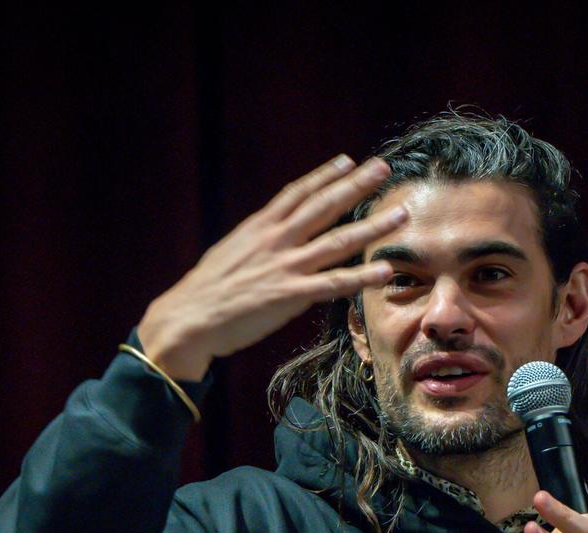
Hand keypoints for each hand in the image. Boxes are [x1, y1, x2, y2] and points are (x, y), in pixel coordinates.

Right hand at [137, 155, 407, 379]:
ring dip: (372, 227)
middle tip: (382, 168)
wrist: (187, 318)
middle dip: (356, 186)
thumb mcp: (231, 252)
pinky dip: (361, 277)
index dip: (324, 175)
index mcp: (260, 228)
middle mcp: (276, 240)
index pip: (297, 193)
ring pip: (337, 241)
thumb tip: (272, 235)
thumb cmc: (207, 290)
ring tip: (400, 215)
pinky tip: (384, 270)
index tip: (347, 161)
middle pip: (324, 206)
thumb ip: (258, 242)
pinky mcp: (290, 295)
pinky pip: (333, 284)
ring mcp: (285, 266)